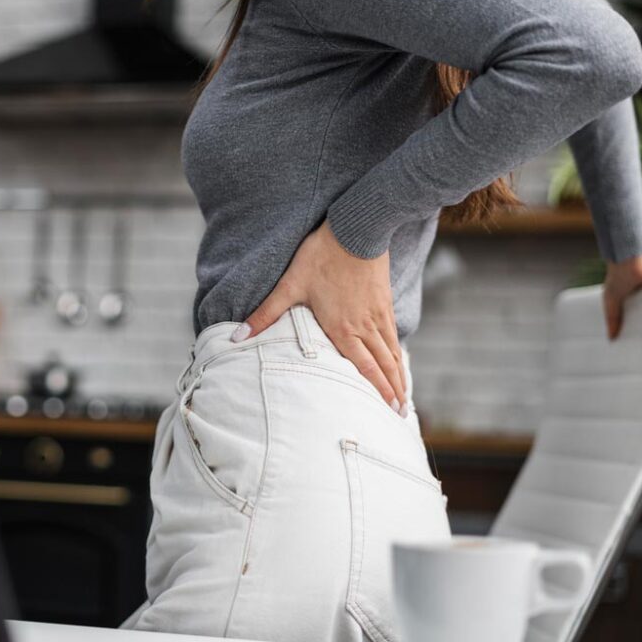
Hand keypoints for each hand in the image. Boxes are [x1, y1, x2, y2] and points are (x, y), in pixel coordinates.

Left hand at [234, 220, 406, 414]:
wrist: (357, 228)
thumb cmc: (321, 256)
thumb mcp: (290, 285)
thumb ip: (265, 314)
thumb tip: (237, 336)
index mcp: (343, 329)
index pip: (363, 368)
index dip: (376, 391)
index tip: (387, 411)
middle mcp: (364, 327)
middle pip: (383, 366)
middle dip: (393, 392)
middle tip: (400, 414)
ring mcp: (377, 315)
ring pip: (392, 353)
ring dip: (399, 376)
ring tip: (404, 397)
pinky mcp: (384, 301)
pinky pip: (393, 335)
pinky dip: (399, 354)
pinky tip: (399, 361)